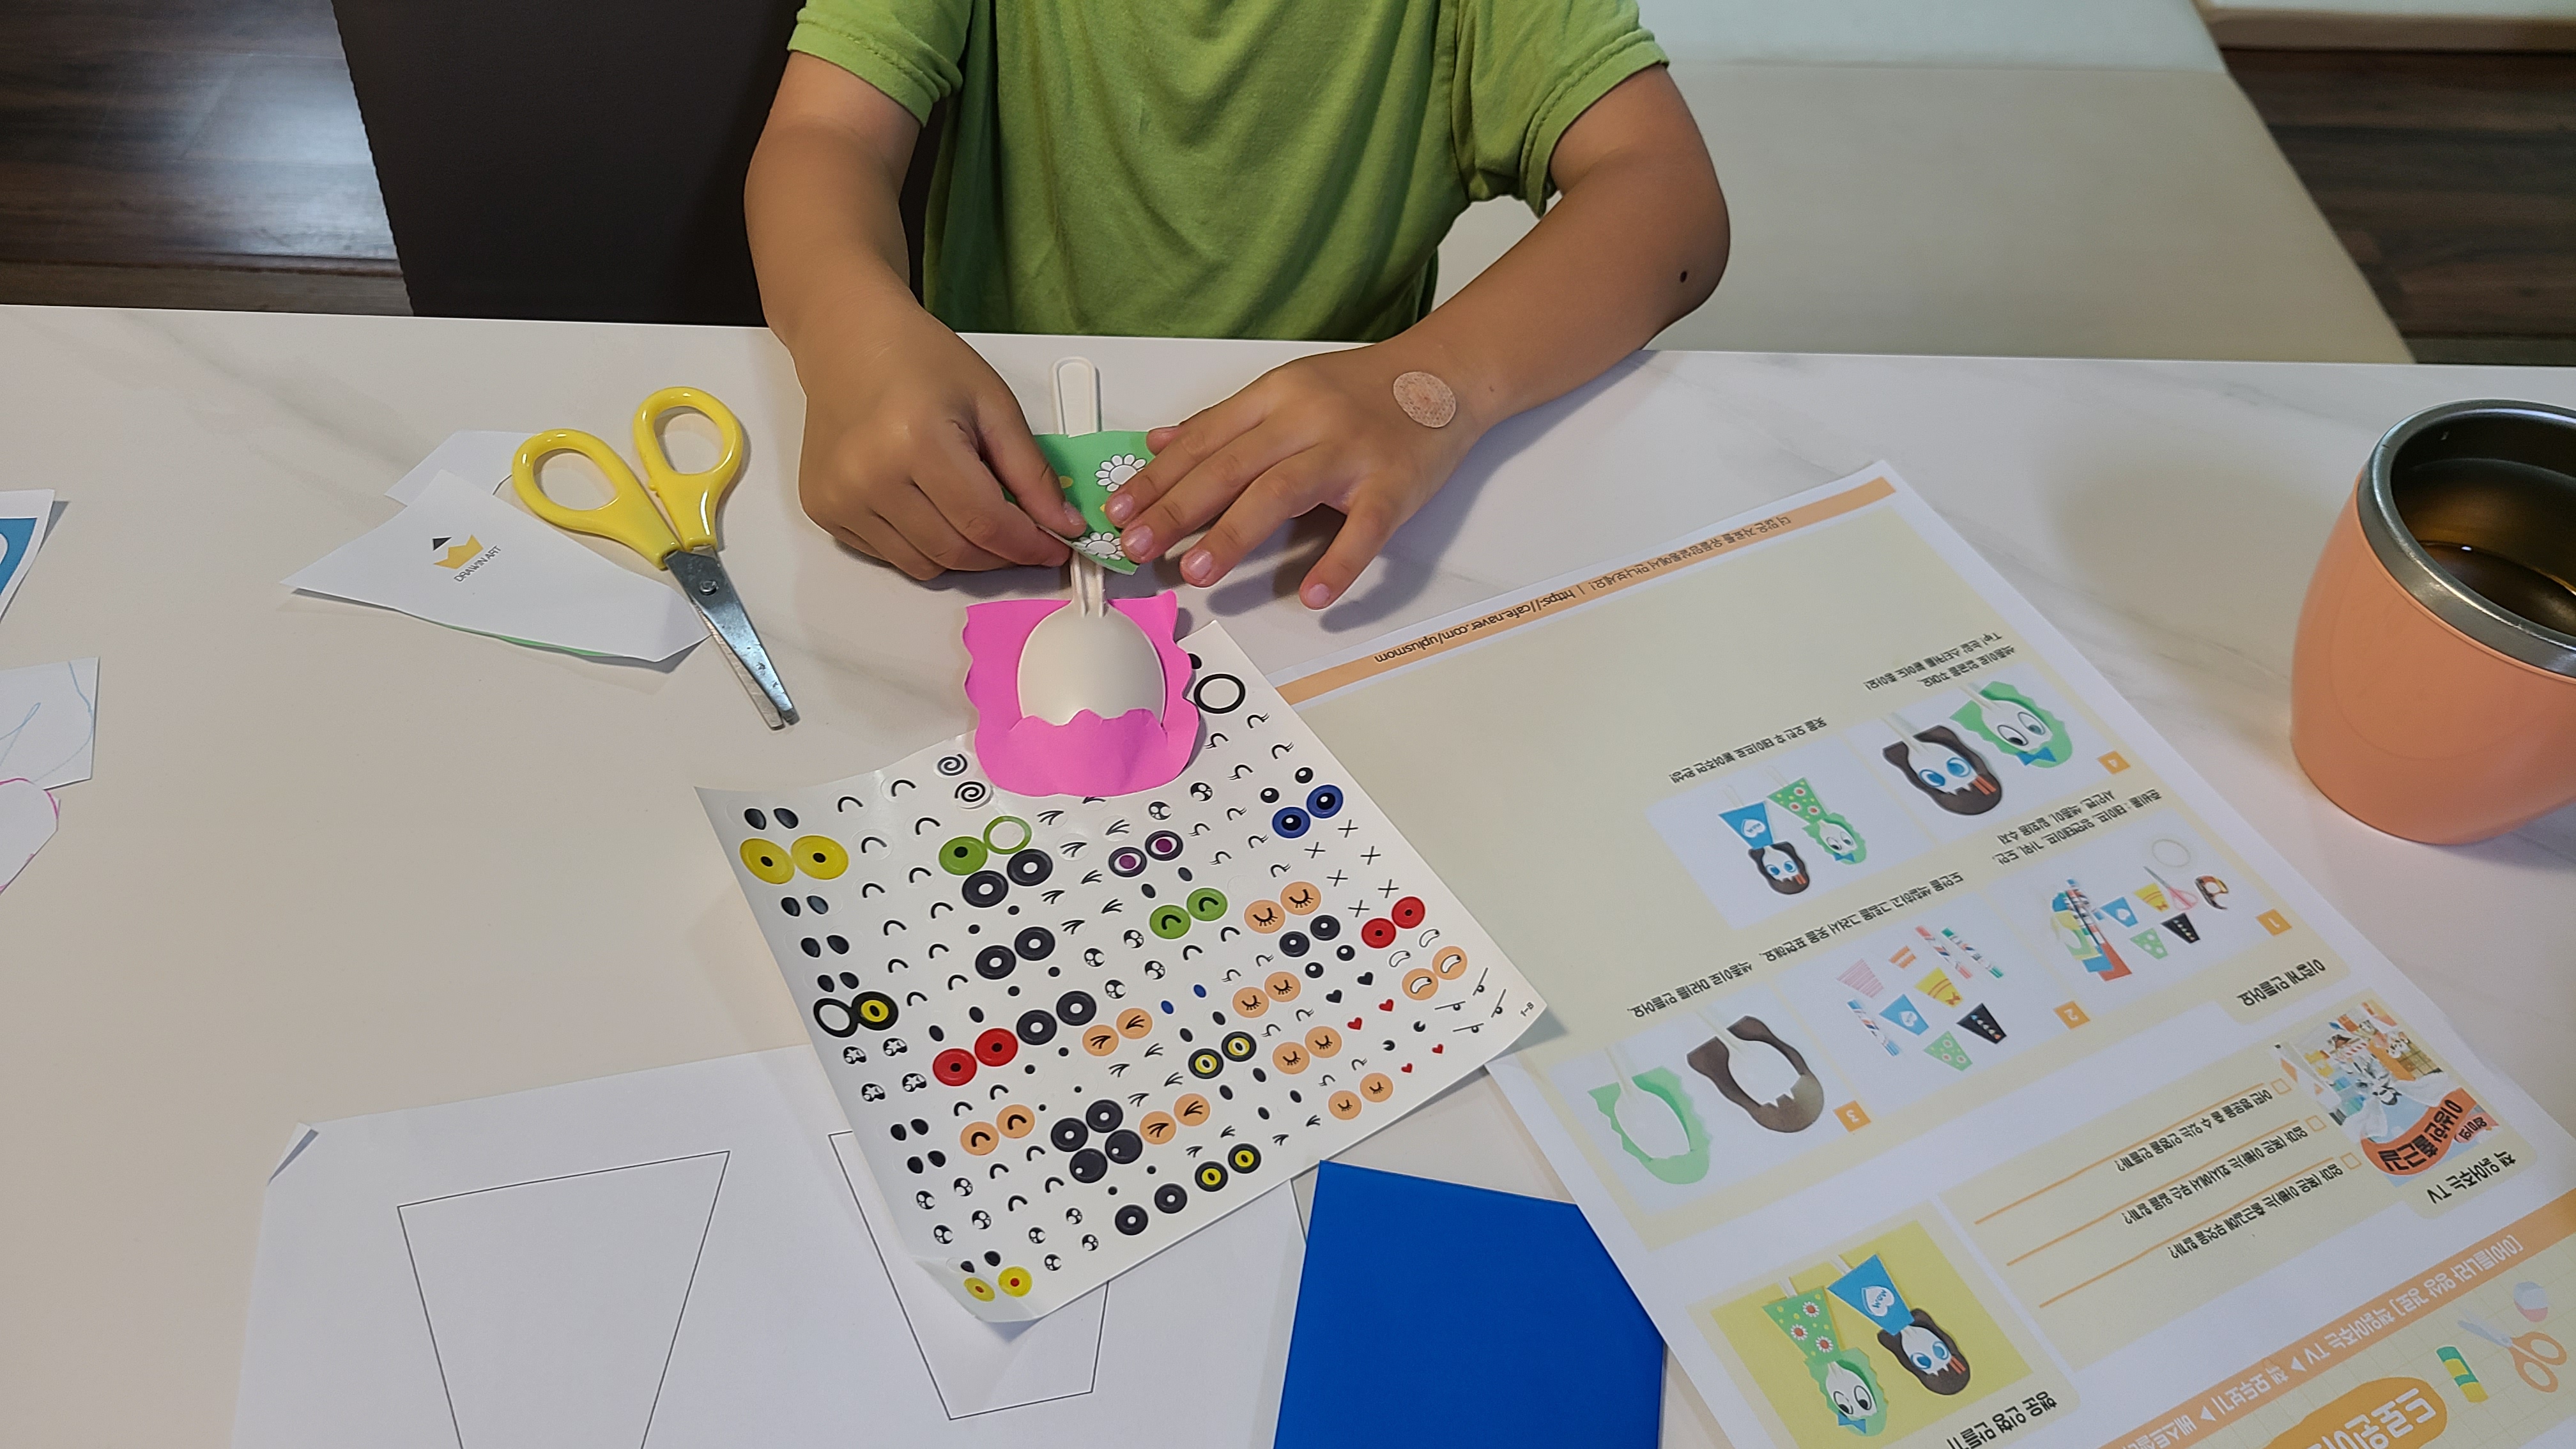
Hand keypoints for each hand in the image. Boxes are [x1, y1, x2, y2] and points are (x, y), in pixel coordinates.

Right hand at [792, 301, 1083, 579]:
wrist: (848, 341)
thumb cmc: (921, 362)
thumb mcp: (992, 404)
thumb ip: (1031, 471)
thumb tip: (1062, 527)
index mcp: (917, 442)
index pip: (984, 524)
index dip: (1028, 545)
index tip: (1055, 548)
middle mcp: (869, 477)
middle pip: (955, 553)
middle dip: (1001, 556)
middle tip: (1025, 538)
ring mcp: (840, 498)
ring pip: (923, 566)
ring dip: (963, 555)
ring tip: (976, 517)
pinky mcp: (823, 510)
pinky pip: (890, 556)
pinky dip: (923, 546)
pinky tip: (930, 507)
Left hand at [1103, 343, 1481, 607]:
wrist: (1445, 374)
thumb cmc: (1361, 390)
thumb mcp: (1286, 389)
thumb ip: (1223, 421)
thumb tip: (1159, 444)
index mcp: (1275, 396)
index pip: (1203, 441)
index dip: (1156, 477)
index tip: (1117, 510)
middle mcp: (1307, 420)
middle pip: (1231, 466)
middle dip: (1177, 508)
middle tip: (1137, 545)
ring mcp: (1351, 453)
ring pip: (1283, 491)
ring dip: (1235, 533)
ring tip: (1197, 570)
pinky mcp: (1395, 485)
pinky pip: (1363, 529)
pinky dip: (1339, 563)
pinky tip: (1313, 595)